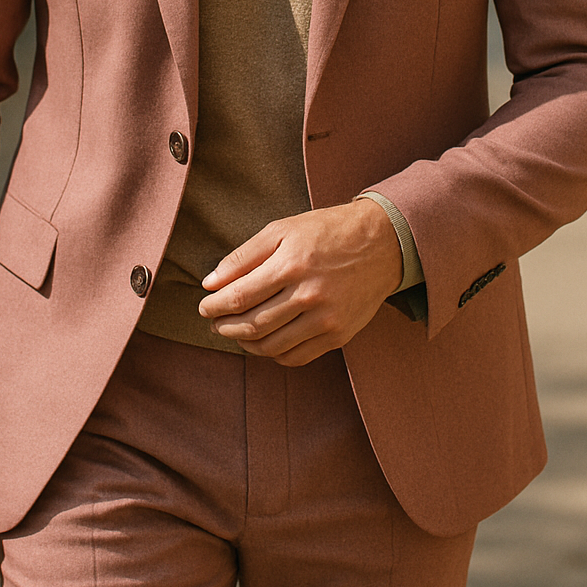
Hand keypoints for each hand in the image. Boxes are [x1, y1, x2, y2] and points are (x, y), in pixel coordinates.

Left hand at [198, 201, 402, 365]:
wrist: (383, 243)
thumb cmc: (327, 231)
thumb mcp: (282, 228)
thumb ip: (244, 256)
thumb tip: (210, 283)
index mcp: (291, 265)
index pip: (239, 297)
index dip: (214, 306)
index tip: (204, 306)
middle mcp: (309, 296)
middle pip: (252, 325)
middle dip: (224, 327)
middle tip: (214, 323)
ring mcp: (326, 319)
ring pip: (271, 346)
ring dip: (245, 344)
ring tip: (235, 332)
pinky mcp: (339, 335)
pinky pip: (297, 357)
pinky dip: (274, 354)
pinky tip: (265, 342)